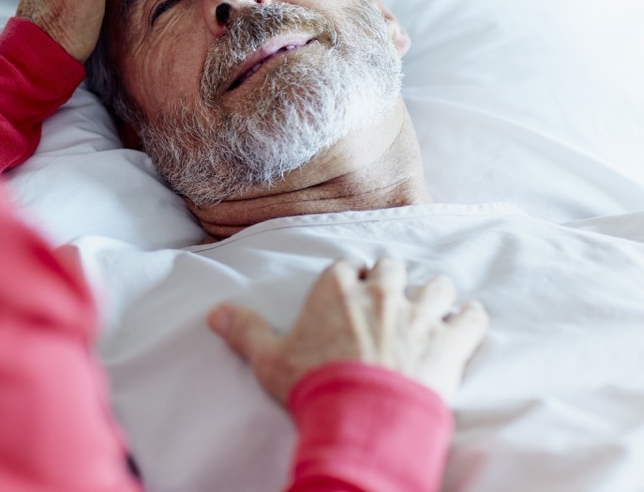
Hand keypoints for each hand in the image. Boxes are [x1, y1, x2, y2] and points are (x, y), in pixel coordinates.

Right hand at [208, 258, 487, 403]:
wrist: (363, 417)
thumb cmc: (314, 386)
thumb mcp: (268, 359)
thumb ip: (244, 330)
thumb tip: (213, 312)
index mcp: (336, 289)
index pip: (346, 266)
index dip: (348, 279)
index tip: (348, 290)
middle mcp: (380, 292)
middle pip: (392, 267)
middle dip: (390, 279)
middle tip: (387, 297)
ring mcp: (419, 313)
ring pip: (436, 285)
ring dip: (433, 294)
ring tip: (429, 307)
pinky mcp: (450, 340)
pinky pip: (472, 317)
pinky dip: (469, 319)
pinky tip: (465, 324)